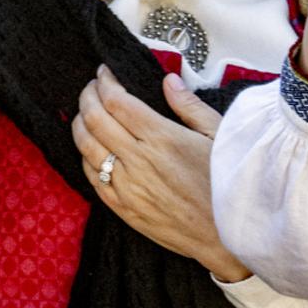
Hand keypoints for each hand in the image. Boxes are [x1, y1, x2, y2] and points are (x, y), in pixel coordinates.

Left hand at [71, 66, 250, 282]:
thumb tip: (169, 81)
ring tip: (86, 112)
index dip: (105, 82)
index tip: (105, 73)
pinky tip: (91, 147)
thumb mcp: (219, 136)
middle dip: (88, 96)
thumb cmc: (227, 186)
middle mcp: (139, 160)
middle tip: (92, 87)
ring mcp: (127, 186)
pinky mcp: (123, 208)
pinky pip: (91, 177)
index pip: (117, 101)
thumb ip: (189, 105)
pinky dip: (85, 156)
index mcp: (162, 138)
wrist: (226, 235)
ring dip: (80, 123)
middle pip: (95, 118)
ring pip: (86, 146)